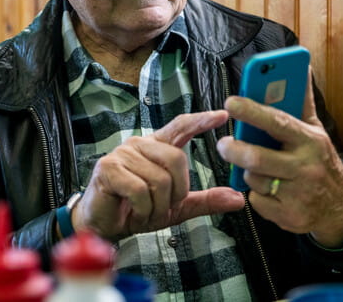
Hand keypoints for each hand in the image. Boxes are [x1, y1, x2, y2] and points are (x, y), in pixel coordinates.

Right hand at [72, 110, 244, 240]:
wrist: (104, 227)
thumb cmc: (136, 211)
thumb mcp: (176, 207)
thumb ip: (205, 201)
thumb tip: (238, 199)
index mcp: (156, 148)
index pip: (180, 127)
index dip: (200, 120)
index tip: (223, 115)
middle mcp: (139, 144)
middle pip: (176, 159)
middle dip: (176, 192)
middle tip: (161, 206)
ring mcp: (122, 154)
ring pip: (159, 179)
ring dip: (157, 206)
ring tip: (144, 211)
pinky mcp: (108, 168)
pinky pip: (139, 189)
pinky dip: (143, 209)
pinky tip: (133, 211)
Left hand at [216, 68, 342, 247]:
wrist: (341, 211)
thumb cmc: (321, 162)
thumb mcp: (316, 131)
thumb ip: (303, 101)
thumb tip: (303, 66)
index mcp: (310, 141)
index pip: (278, 122)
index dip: (252, 111)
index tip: (231, 102)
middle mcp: (305, 167)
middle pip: (258, 158)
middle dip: (234, 150)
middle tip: (223, 143)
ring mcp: (297, 195)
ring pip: (254, 179)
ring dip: (247, 172)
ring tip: (253, 166)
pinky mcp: (289, 217)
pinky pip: (256, 201)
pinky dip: (255, 194)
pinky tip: (268, 189)